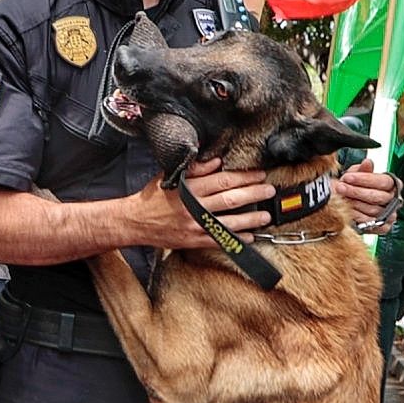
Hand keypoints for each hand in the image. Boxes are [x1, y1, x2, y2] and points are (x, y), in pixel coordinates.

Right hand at [132, 158, 274, 249]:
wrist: (134, 222)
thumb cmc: (152, 197)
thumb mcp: (171, 177)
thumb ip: (195, 169)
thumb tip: (217, 160)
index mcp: (189, 189)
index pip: (223, 180)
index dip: (244, 177)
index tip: (258, 174)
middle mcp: (194, 208)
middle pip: (231, 199)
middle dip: (253, 194)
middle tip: (269, 191)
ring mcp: (195, 226)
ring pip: (229, 222)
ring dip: (251, 219)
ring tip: (265, 215)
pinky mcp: (193, 241)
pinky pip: (219, 241)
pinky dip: (236, 239)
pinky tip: (249, 237)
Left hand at [337, 159, 399, 231]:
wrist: (343, 203)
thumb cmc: (352, 187)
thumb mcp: (355, 175)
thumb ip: (362, 170)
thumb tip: (368, 162)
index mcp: (392, 184)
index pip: (384, 181)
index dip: (365, 179)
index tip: (348, 177)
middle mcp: (394, 199)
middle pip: (379, 197)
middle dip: (356, 192)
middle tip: (341, 188)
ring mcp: (390, 214)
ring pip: (375, 210)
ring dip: (355, 204)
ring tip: (341, 198)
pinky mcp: (384, 227)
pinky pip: (373, 224)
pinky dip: (359, 218)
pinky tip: (348, 212)